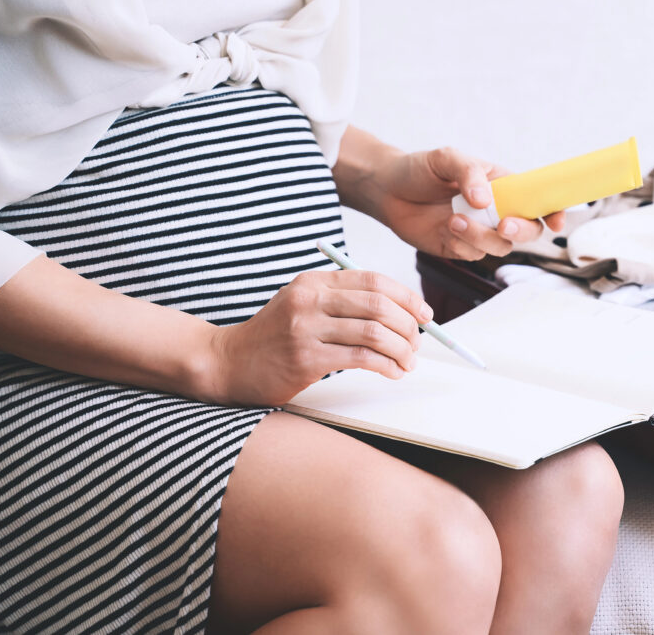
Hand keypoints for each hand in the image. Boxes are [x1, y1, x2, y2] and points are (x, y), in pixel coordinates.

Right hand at [209, 269, 432, 405]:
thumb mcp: (303, 304)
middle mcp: (310, 300)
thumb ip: (343, 302)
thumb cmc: (274, 336)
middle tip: (417, 342)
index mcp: (314, 282)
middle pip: (379, 305)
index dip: (406, 297)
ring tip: (407, 361)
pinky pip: (361, 359)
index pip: (373, 281)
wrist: (229, 362)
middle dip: (408, 325)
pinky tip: (392, 372)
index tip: (424, 314)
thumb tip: (400, 312)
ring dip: (401, 349)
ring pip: (374, 333)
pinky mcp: (306, 359)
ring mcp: (306, 329)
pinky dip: (386, 366)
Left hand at [375, 147, 564, 260]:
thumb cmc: (419, 168)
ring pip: (499, 247)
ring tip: (454, 220)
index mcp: (502, 185)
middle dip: (520, 232)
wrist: (386, 190)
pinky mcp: (459, 248)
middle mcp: (496, 210)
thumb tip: (486, 200)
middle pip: (528, 231)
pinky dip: (462, 245)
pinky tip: (445, 230)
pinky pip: (472, 255)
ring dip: (481, 237)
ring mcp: (479, 231)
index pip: (538, 200)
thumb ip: (468, 174)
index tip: (556, 222)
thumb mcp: (445, 158)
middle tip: (502, 225)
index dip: (554, 212)